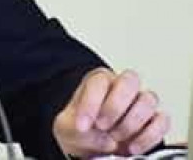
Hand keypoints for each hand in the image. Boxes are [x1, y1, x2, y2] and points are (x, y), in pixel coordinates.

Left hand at [53, 67, 169, 157]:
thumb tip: (102, 139)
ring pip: (148, 100)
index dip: (91, 103)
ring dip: (131, 123)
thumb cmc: (81, 128)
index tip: (82, 124)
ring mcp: (141, 102)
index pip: (100, 81)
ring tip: (115, 138)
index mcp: (99, 80)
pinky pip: (162, 121)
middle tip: (102, 126)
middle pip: (130, 80)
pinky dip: (149, 136)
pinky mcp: (155, 120)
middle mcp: (122, 86)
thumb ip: (77, 127)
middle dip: (115, 106)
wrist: (91, 146)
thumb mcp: (67, 126)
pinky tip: (132, 147)